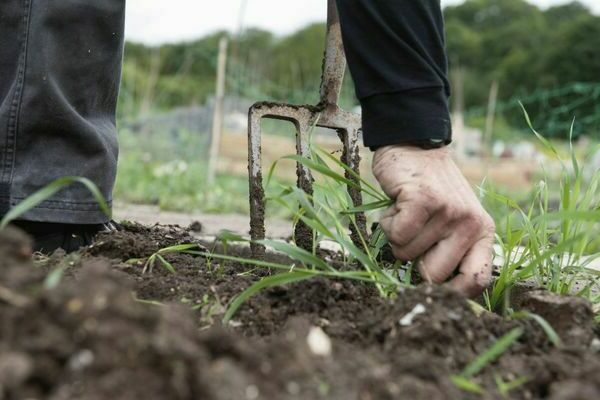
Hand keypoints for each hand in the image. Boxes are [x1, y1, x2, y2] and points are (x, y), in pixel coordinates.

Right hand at [372, 145, 494, 296]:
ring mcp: (448, 211)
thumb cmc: (430, 191)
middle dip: (413, 261)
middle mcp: (471, 224)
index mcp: (482, 233)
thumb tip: (432, 296)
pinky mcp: (424, 200)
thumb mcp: (452, 221)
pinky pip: (396, 234)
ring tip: (407, 212)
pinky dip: (387, 223)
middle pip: (433, 275)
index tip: (430, 291)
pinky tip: (397, 205)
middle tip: (414, 235)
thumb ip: (450, 251)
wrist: (415, 145)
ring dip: (397, 237)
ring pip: (407, 253)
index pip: (476, 281)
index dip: (451, 295)